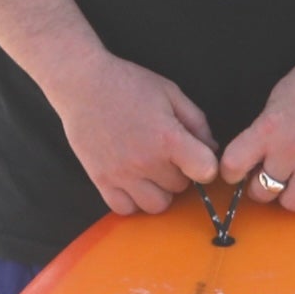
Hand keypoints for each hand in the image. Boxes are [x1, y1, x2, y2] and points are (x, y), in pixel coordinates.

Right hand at [48, 47, 219, 217]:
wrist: (82, 84)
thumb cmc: (128, 84)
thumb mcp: (171, 93)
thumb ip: (197, 122)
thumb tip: (212, 149)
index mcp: (168, 138)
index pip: (205, 171)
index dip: (206, 165)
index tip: (198, 157)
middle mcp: (146, 161)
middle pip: (180, 187)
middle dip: (179, 173)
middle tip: (166, 154)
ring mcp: (121, 174)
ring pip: (156, 205)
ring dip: (159, 190)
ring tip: (150, 170)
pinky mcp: (100, 180)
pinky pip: (124, 209)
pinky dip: (132, 200)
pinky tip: (133, 181)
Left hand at [216, 54, 294, 212]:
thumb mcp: (276, 99)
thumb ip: (264, 129)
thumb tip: (255, 152)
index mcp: (267, 130)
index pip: (233, 165)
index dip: (229, 172)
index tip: (236, 171)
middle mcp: (289, 152)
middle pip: (262, 192)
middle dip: (259, 187)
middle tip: (267, 177)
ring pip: (293, 204)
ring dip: (288, 196)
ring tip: (292, 184)